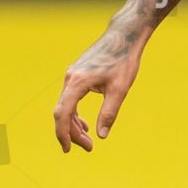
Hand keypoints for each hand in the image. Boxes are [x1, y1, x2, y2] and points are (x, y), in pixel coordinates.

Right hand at [53, 28, 142, 152]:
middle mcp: (70, 78)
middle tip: (89, 148)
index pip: (63, 113)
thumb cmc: (124, 61)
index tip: (68, 150)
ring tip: (88, 141)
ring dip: (74, 125)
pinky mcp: (77, 75)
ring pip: (66, 106)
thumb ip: (109, 113)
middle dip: (72, 133)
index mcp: (77, 82)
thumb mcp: (120, 90)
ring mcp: (72, 76)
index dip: (63, 134)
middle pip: (63, 112)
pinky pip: (70, 99)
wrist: (124, 37)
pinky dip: (76, 114)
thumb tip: (100, 136)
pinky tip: (86, 125)